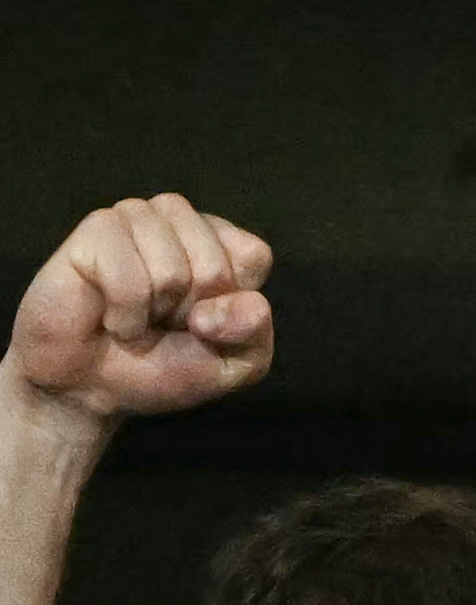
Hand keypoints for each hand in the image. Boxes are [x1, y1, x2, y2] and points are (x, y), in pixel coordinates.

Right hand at [10, 194, 272, 425]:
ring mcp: (134, 218)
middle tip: (162, 321)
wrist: (92, 386)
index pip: (252, 254)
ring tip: (136, 316)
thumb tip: (243, 304)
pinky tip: (110, 314)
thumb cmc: (163, 367)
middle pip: (214, 265)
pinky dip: (124, 312)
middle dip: (191, 310)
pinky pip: (128, 276)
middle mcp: (177, 222)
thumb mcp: (234, 363)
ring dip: (155, 309)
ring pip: (171, 268)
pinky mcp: (95, 230)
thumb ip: (254, 331)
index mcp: (219, 244)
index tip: (205, 322)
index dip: (233, 304)